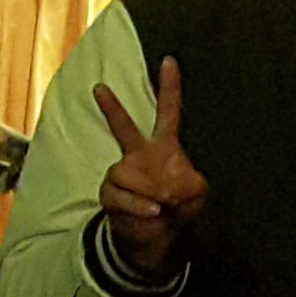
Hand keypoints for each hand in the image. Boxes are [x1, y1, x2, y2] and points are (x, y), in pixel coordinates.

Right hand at [90, 55, 210, 269]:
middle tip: (99, 87)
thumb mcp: (196, 192)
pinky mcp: (109, 193)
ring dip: (147, 192)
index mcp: (165, 147)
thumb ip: (186, 183)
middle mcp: (139, 155)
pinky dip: (139, 206)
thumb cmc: (179, 205)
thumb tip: (161, 186)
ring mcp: (122, 173)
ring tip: (161, 205)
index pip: (168, 111)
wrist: (159, 236)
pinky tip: (152, 212)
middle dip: (112, 108)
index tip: (169, 60)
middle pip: (124, 128)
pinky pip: (121, 196)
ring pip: (126, 174)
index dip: (169, 87)